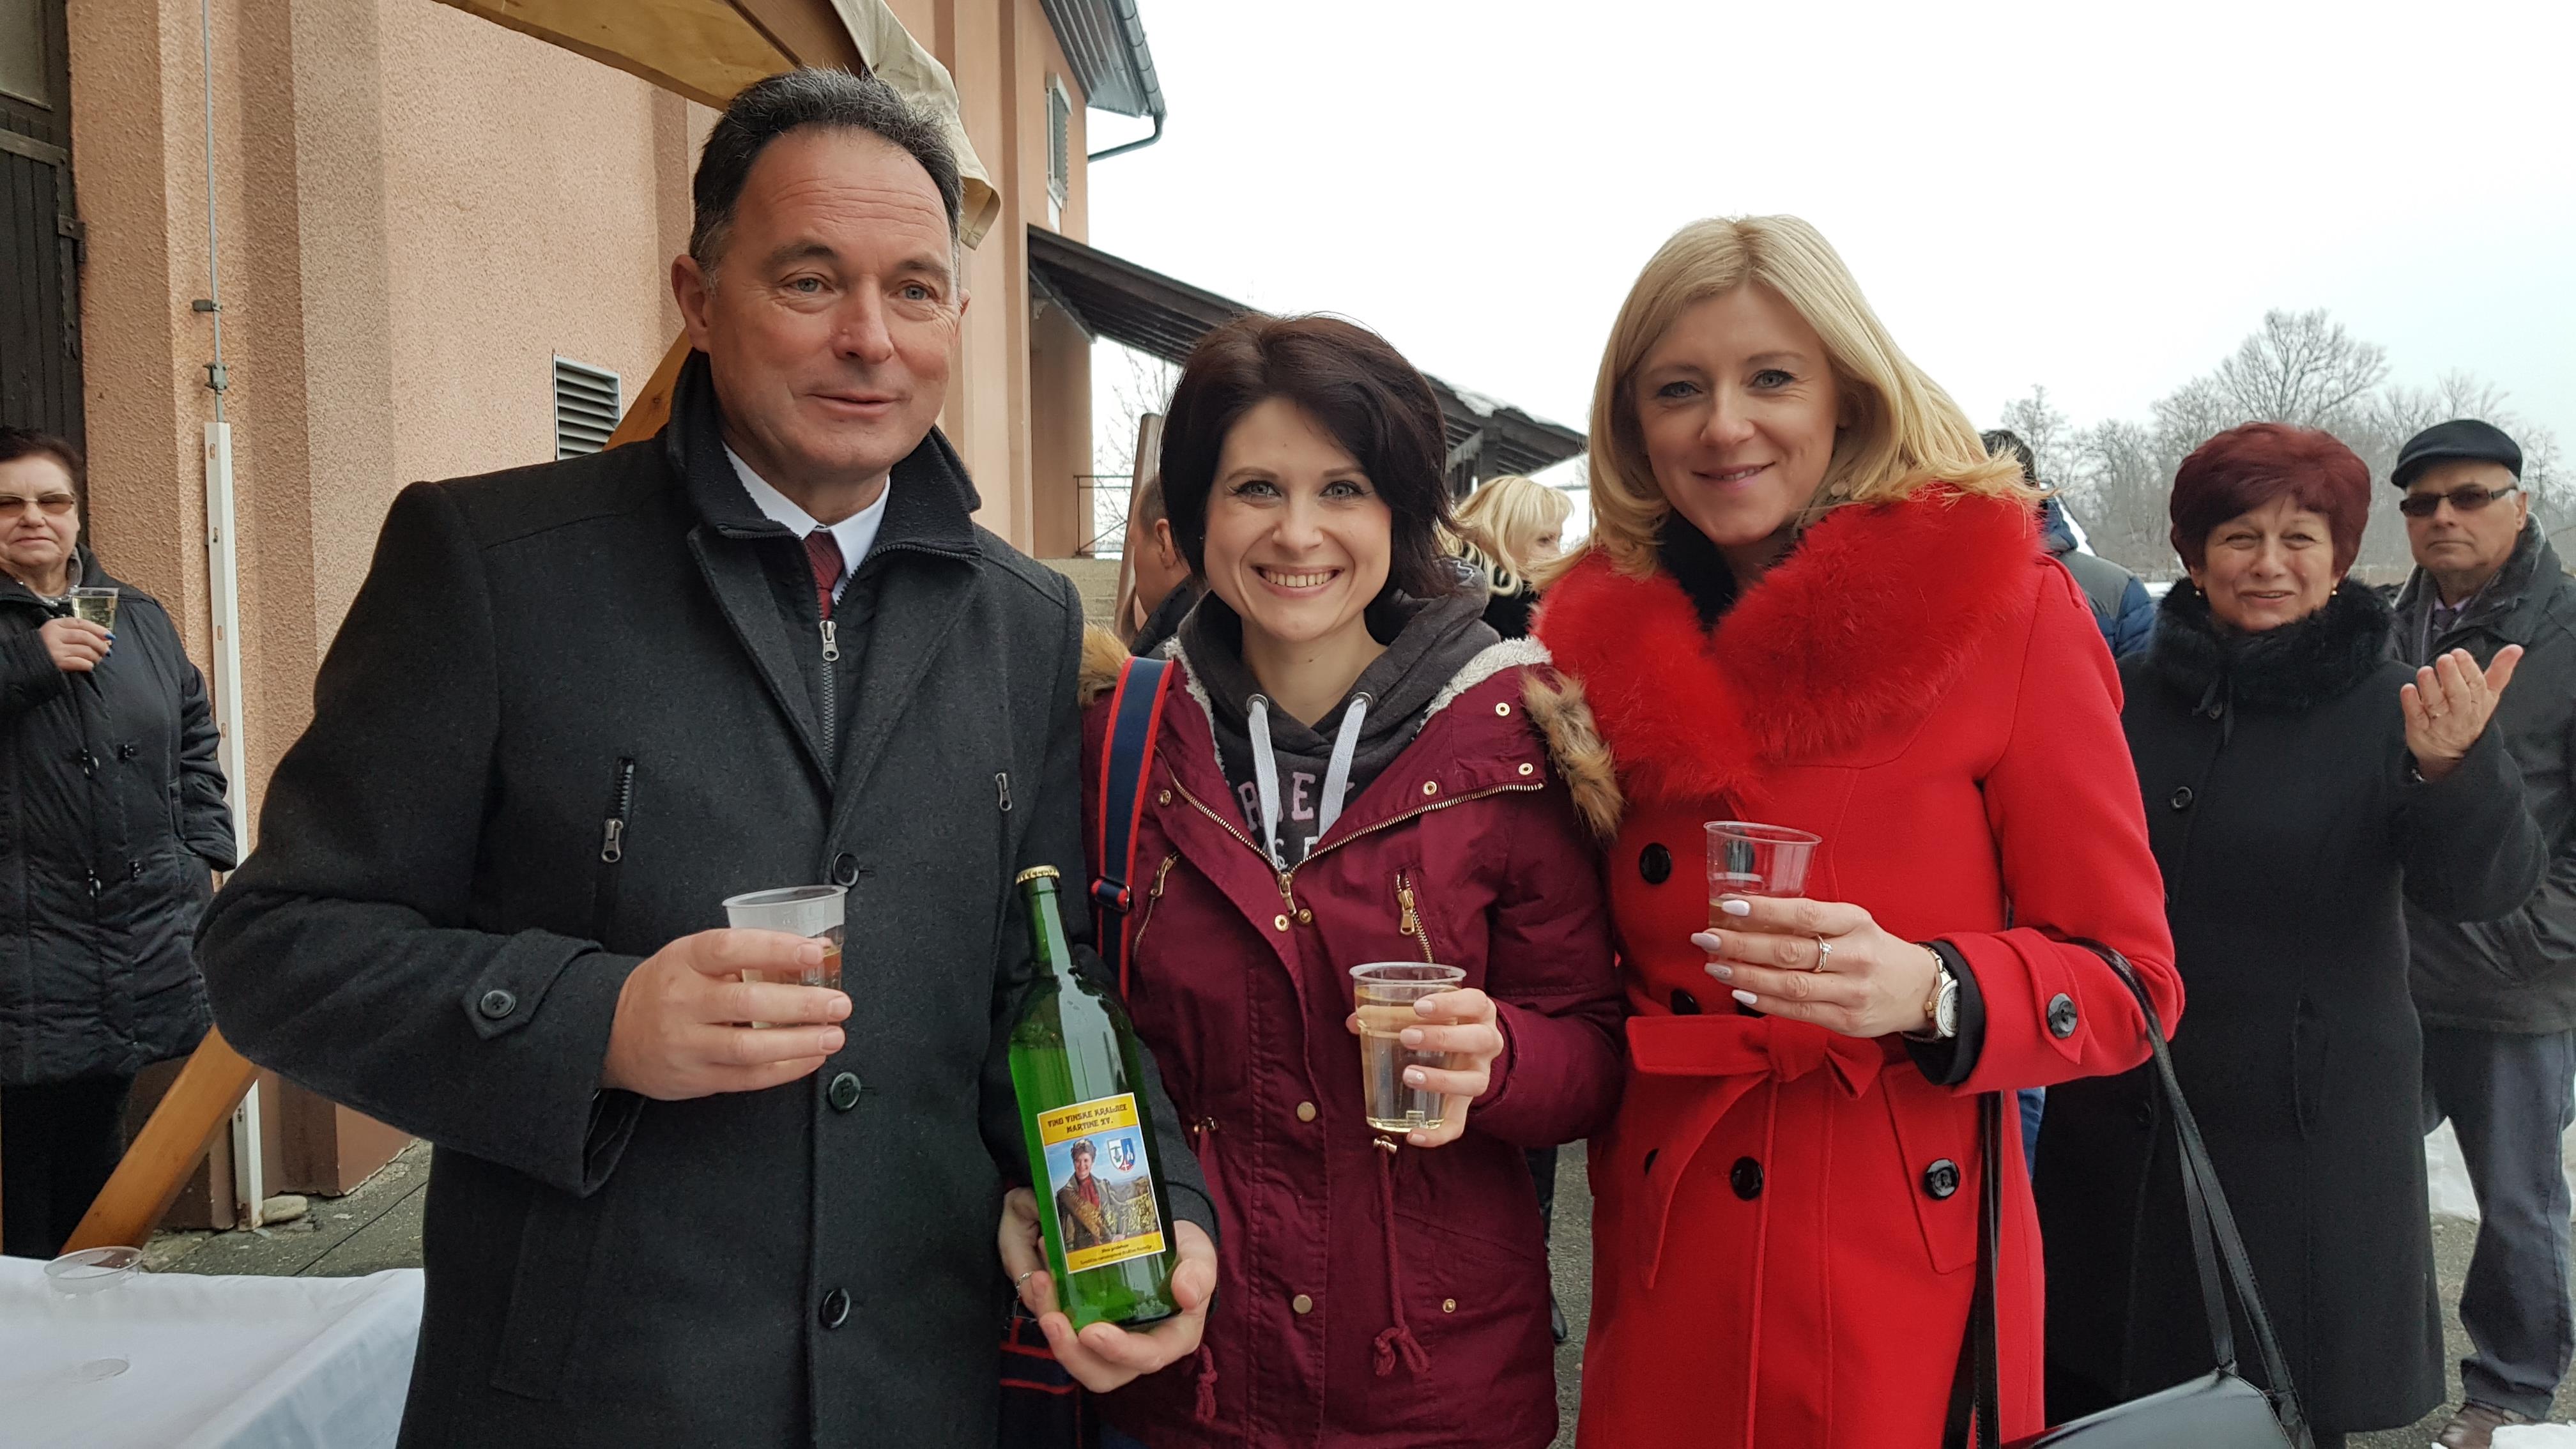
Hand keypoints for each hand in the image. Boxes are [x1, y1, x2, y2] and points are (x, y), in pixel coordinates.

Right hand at [39, 617, 109, 672]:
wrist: (26, 663)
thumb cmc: (44, 648)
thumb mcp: (55, 635)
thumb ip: (73, 632)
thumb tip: (103, 637)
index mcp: (54, 625)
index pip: (81, 623)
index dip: (98, 629)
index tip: (108, 635)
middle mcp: (54, 635)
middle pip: (85, 636)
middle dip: (100, 644)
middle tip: (106, 651)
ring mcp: (55, 649)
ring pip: (85, 650)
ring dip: (96, 656)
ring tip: (97, 659)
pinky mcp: (58, 662)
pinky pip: (81, 662)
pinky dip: (88, 665)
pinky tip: (88, 666)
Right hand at [598, 929, 849, 1098]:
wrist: (611, 1032)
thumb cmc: (665, 989)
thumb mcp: (691, 958)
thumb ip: (744, 954)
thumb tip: (813, 953)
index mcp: (684, 960)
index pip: (731, 948)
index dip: (776, 949)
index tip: (814, 953)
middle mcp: (682, 1001)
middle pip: (747, 1001)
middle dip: (801, 1004)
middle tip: (838, 1003)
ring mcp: (685, 1043)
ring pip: (748, 1047)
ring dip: (799, 1042)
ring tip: (832, 1035)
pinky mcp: (694, 1077)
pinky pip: (746, 1077)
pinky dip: (784, 1069)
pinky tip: (809, 1058)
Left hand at [999, 1186, 1215, 1391]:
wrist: (1169, 1245)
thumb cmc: (1188, 1258)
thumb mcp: (1200, 1258)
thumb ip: (1199, 1274)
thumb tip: (1186, 1293)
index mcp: (1173, 1339)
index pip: (1147, 1358)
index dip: (1118, 1351)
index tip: (1091, 1331)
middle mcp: (1140, 1350)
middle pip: (1103, 1373)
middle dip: (1072, 1353)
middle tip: (1052, 1319)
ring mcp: (1112, 1342)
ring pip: (1078, 1357)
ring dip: (1053, 1332)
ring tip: (1042, 1289)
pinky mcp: (1090, 1326)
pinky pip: (1065, 1331)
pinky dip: (1048, 1308)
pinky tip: (1041, 1277)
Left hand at [1343, 987, 1503, 1146]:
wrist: (1464, 1049)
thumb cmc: (1440, 1022)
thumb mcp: (1425, 1012)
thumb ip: (1392, 1013)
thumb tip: (1354, 1021)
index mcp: (1479, 1012)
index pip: (1475, 1002)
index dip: (1451, 1003)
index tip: (1419, 1006)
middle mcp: (1488, 1042)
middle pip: (1479, 1040)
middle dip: (1442, 1038)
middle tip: (1407, 1037)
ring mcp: (1479, 1075)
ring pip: (1473, 1083)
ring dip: (1441, 1080)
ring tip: (1409, 1075)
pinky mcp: (1466, 1105)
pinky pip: (1457, 1125)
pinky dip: (1436, 1134)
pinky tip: (1412, 1134)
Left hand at [1692, 894, 1940, 1039]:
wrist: (1920, 990)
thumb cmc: (1875, 950)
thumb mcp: (1853, 923)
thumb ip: (1810, 920)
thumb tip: (1749, 915)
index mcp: (1856, 923)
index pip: (1804, 914)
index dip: (1764, 911)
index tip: (1729, 906)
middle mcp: (1855, 957)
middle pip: (1788, 952)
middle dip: (1740, 945)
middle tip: (1707, 937)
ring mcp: (1850, 992)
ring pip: (1788, 985)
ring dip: (1743, 975)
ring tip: (1715, 964)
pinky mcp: (1845, 1021)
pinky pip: (1795, 1011)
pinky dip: (1762, 1000)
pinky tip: (1739, 989)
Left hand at [2404, 644, 2521, 783]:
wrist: (2453, 754)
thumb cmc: (2470, 715)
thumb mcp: (2488, 695)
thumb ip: (2500, 671)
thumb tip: (2515, 648)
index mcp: (2478, 703)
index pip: (2476, 685)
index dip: (2468, 668)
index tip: (2459, 653)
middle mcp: (2460, 713)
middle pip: (2457, 695)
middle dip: (2451, 676)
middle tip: (2444, 659)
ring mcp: (2439, 723)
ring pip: (2436, 705)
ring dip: (2430, 687)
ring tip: (2425, 671)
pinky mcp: (2420, 729)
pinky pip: (2416, 716)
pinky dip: (2411, 703)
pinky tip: (2407, 689)